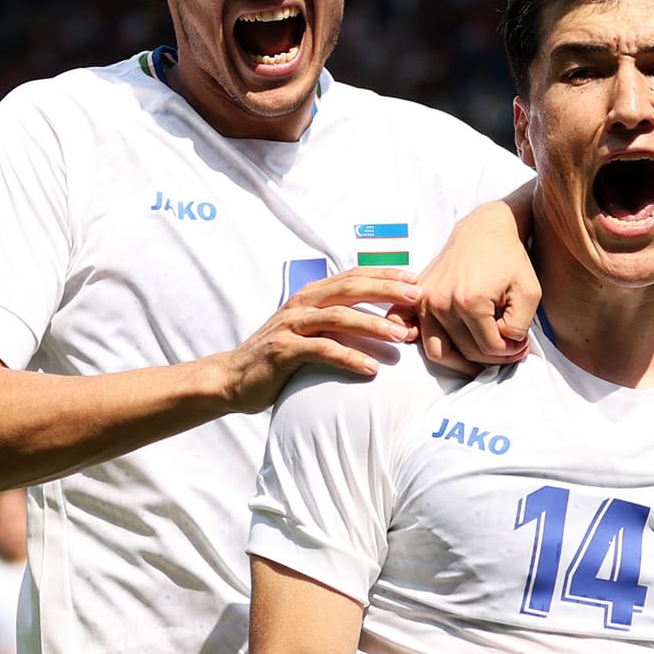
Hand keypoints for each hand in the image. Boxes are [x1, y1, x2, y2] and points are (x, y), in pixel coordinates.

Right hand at [212, 267, 419, 412]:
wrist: (235, 378)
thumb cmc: (282, 357)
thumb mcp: (312, 333)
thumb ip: (339, 324)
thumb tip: (387, 324)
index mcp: (311, 296)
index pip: (353, 276)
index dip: (384, 274)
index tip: (416, 279)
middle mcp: (302, 304)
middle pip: (349, 288)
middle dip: (386, 290)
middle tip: (418, 296)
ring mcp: (291, 325)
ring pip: (338, 317)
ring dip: (373, 325)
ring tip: (401, 336)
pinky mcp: (283, 350)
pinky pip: (321, 350)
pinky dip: (349, 357)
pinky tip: (371, 369)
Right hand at [419, 198, 541, 368]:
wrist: (485, 230)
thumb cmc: (510, 259)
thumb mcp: (530, 293)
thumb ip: (520, 327)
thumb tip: (505, 346)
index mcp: (470, 302)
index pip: (490, 348)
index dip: (511, 352)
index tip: (523, 343)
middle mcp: (442, 303)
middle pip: (467, 352)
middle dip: (494, 357)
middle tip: (511, 348)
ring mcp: (425, 300)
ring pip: (439, 352)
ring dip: (463, 360)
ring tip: (485, 354)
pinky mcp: (419, 296)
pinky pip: (417, 333)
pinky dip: (436, 345)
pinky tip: (457, 345)